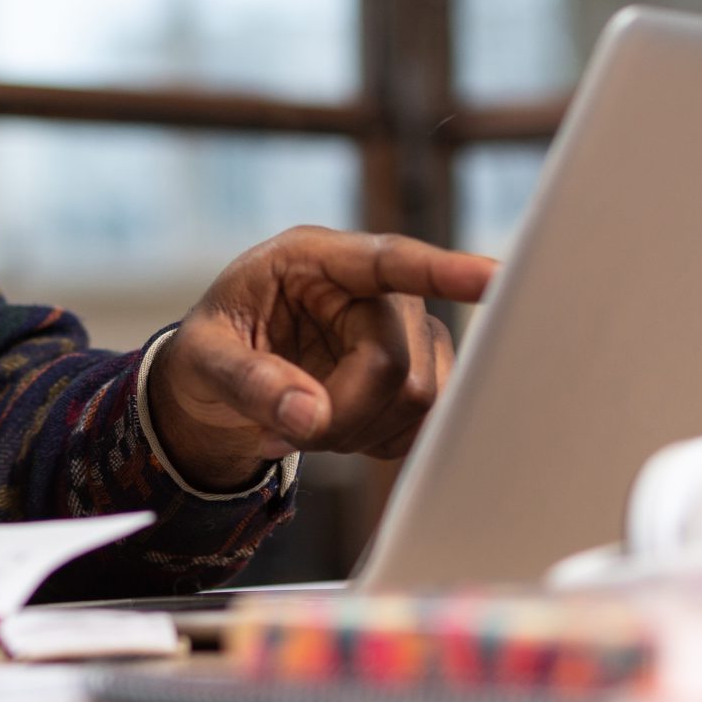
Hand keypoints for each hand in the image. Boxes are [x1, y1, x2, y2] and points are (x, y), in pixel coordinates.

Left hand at [147, 227, 496, 492]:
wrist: (222, 383)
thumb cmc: (212, 351)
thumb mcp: (204, 359)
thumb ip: (249, 381)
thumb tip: (308, 415)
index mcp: (315, 259)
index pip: (389, 260)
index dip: (444, 271)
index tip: (497, 277)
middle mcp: (374, 288)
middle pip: (397, 365)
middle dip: (343, 413)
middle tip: (287, 427)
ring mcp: (407, 330)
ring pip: (422, 399)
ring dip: (360, 431)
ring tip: (305, 421)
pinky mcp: (422, 371)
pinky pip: (425, 423)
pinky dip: (378, 442)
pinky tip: (338, 429)